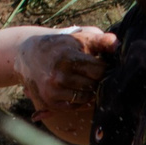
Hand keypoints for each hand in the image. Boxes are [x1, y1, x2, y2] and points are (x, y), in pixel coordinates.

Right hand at [18, 26, 112, 143]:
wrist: (29, 55)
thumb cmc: (61, 45)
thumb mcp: (79, 38)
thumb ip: (100, 40)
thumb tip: (116, 45)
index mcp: (68, 57)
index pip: (99, 69)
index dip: (105, 67)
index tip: (103, 64)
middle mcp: (59, 75)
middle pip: (94, 84)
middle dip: (99, 79)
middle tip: (96, 74)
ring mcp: (53, 90)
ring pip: (86, 97)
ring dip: (91, 91)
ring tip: (87, 80)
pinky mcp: (50, 101)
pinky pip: (75, 106)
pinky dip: (81, 100)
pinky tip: (79, 90)